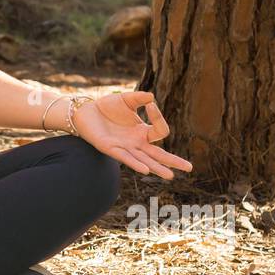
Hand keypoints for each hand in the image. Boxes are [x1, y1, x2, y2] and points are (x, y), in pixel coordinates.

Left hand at [72, 90, 193, 180]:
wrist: (85, 111)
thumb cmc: (107, 107)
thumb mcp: (126, 100)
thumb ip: (139, 99)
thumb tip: (152, 98)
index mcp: (142, 132)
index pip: (159, 131)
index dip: (158, 118)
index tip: (150, 105)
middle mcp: (136, 143)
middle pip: (158, 154)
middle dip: (173, 161)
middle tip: (189, 168)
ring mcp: (125, 148)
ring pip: (145, 160)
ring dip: (157, 168)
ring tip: (170, 176)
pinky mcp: (111, 149)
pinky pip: (126, 158)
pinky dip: (135, 163)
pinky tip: (145, 170)